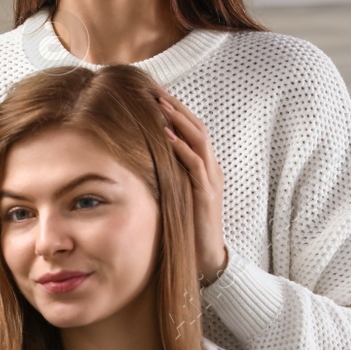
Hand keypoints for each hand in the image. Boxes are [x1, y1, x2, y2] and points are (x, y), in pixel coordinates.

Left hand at [154, 88, 228, 284]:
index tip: (154, 95)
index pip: (192, 129)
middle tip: (155, 91)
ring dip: (179, 120)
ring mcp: (210, 180)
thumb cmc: (187, 227)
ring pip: (199, 140)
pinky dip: (182, 148)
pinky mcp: (206, 195)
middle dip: (176, 107)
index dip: (175, 111)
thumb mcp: (175, 194)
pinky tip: (167, 136)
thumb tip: (140, 159)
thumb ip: (165, 175)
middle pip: (197, 127)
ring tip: (160, 104)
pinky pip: (196, 165)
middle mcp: (210, 168)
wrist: (207, 258)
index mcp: (204, 167)